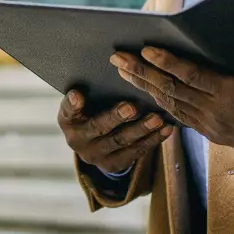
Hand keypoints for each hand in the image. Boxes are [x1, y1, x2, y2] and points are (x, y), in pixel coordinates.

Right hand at [57, 90, 173, 173]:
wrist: (91, 142)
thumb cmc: (89, 110)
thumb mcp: (83, 102)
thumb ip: (89, 91)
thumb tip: (112, 68)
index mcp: (68, 120)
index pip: (67, 110)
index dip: (72, 103)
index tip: (78, 94)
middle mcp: (78, 141)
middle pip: (99, 128)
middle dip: (116, 118)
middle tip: (132, 107)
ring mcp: (96, 156)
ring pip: (121, 142)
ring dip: (141, 130)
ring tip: (157, 118)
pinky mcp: (114, 165)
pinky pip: (136, 152)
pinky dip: (153, 140)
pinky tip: (166, 129)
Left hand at [111, 30, 233, 174]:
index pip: (193, 77)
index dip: (168, 64)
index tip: (146, 51)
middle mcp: (217, 113)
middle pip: (172, 90)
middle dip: (142, 73)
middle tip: (116, 58)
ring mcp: (212, 126)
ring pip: (170, 104)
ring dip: (145, 87)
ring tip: (122, 71)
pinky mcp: (213, 133)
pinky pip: (179, 117)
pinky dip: (159, 104)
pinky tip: (145, 95)